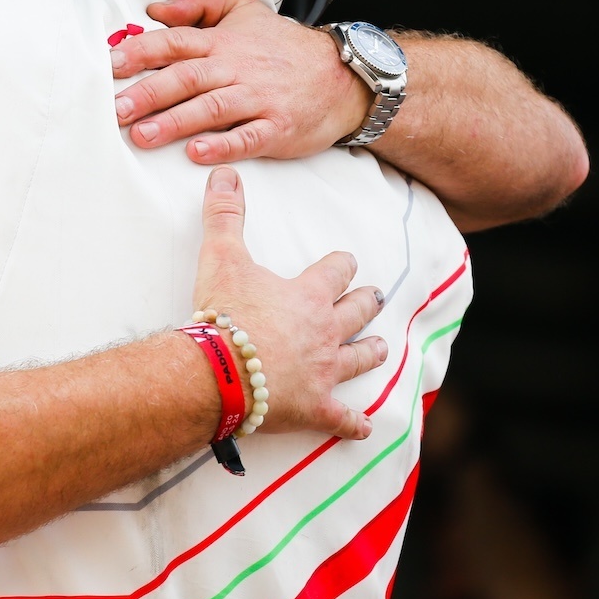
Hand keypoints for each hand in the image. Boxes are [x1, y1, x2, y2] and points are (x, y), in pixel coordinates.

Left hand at [111, 0, 369, 162]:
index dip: (141, 52)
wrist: (342, 74)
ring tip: (143, 135)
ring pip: (211, 109)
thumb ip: (199, 3)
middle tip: (114, 110)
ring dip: (175, 122)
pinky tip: (197, 154)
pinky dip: (222, 146)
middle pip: (186, 78)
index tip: (110, 64)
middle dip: (148, 94)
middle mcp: (236, 68)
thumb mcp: (245, 9)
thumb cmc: (283, 47)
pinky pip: (247, 138)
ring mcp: (257, 98)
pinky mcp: (277, 127)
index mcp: (223, 42)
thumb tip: (156, 9)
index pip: (174, 43)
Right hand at [192, 166, 387, 438]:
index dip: (342, 265)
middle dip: (366, 303)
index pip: (335, 272)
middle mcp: (324, 332)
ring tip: (380, 348)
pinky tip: (364, 426)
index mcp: (307, 295)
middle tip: (377, 297)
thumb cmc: (223, 314)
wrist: (218, 371)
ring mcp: (323, 372)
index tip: (348, 261)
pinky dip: (353, 423)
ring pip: (357, 359)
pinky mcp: (314, 408)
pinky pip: (341, 418)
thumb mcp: (220, 256)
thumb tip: (224, 172)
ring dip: (370, 352)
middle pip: (355, 313)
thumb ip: (224, 214)